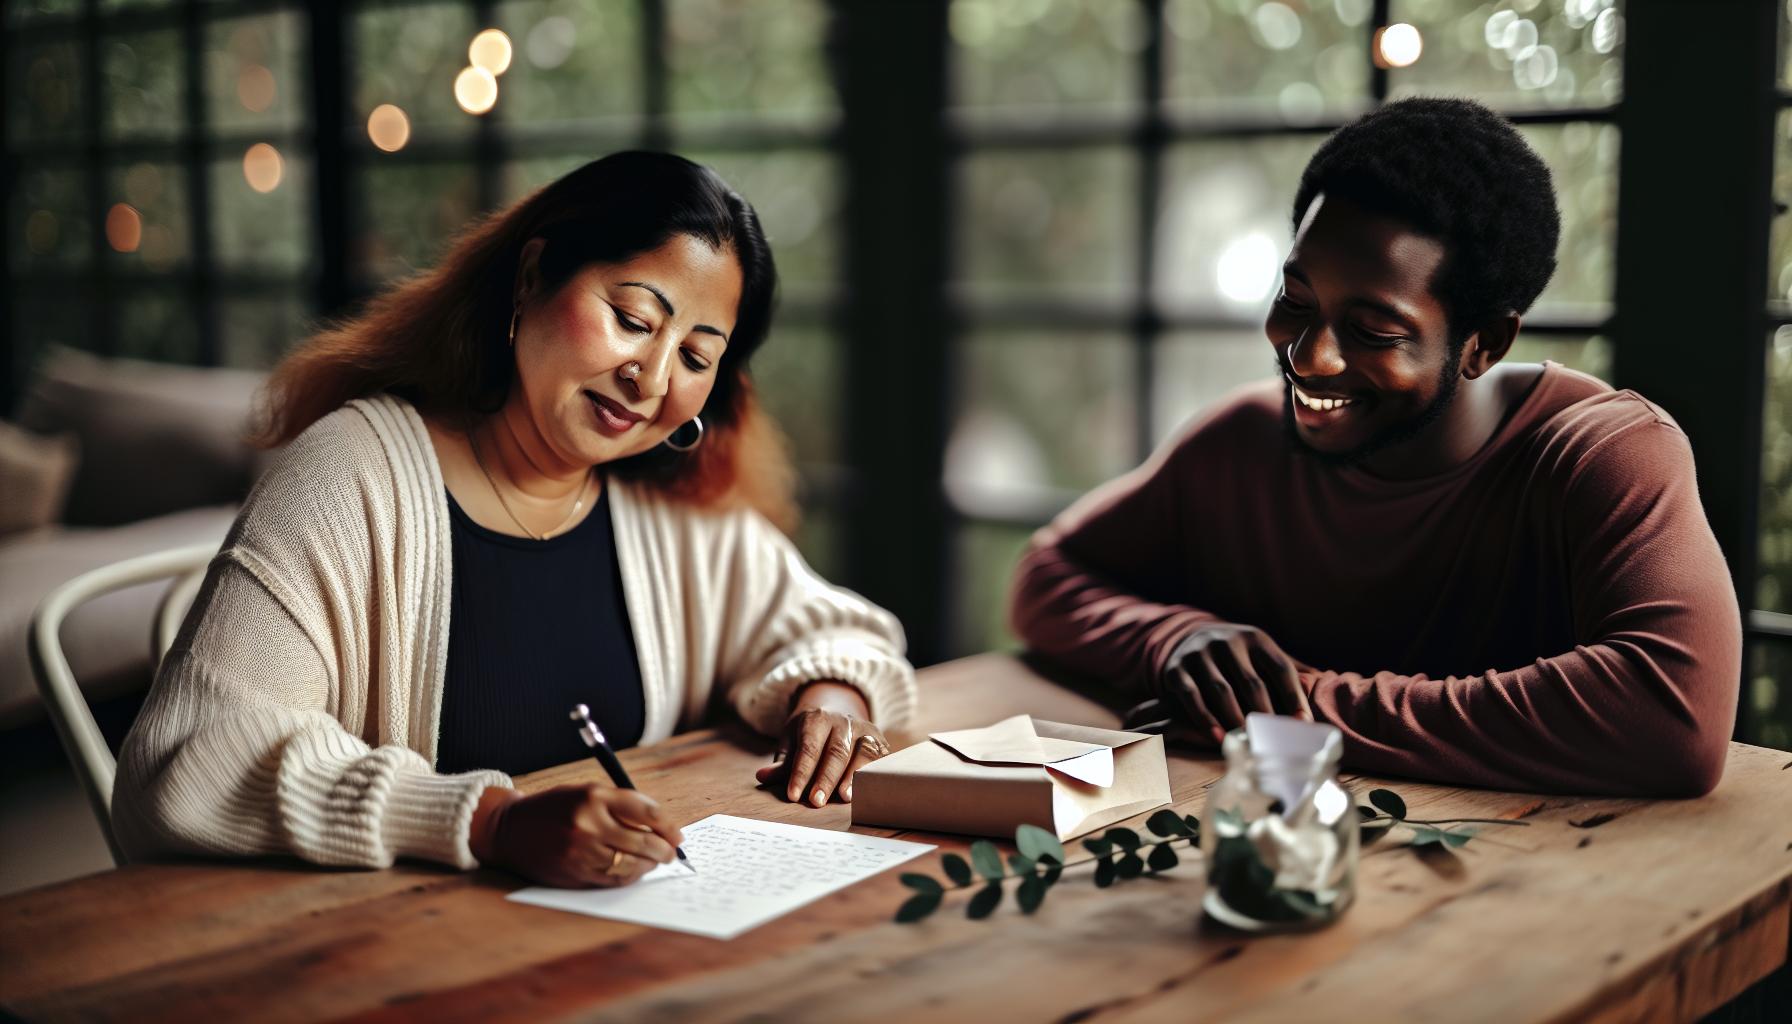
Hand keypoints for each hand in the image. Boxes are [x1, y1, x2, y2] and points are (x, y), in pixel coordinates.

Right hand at [469, 784, 684, 887]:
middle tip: (671, 854)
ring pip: (631, 864)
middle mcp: (589, 823)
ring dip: (648, 866)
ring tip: (654, 863)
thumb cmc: (554, 808)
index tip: (677, 835)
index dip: (668, 826)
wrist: (510, 829)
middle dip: (664, 850)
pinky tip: (634, 871)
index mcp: (595, 796)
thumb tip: (660, 827)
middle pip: (643, 841)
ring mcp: (582, 850)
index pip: (647, 812)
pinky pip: (613, 879)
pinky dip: (629, 877)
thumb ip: (621, 806)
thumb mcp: (586, 793)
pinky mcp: (575, 872)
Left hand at [755, 681, 889, 806]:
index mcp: (816, 719)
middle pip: (836, 751)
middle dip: (826, 778)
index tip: (793, 795)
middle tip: (816, 802)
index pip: (808, 748)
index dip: (801, 772)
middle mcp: (843, 721)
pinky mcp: (880, 740)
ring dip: (853, 776)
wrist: (837, 709)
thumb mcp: (791, 741)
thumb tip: (762, 777)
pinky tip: (867, 791)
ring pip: (862, 752)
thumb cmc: (809, 734)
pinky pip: (880, 758)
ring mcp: (864, 729)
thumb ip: (782, 763)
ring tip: (844, 798)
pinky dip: (874, 774)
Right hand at [1150, 623, 1311, 744]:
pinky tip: (1218, 737)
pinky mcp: (1176, 669)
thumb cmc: (1235, 656)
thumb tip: (1322, 679)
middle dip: (1265, 713)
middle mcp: (1227, 641)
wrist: (1186, 638)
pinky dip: (1205, 719)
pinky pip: (1193, 697)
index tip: (1303, 724)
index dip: (1294, 696)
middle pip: (1251, 682)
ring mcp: (1199, 654)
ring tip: (1247, 740)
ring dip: (1236, 718)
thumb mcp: (1259, 653)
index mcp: (1255, 638)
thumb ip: (1285, 668)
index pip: (1280, 668)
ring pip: (1221, 690)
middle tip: (1274, 739)